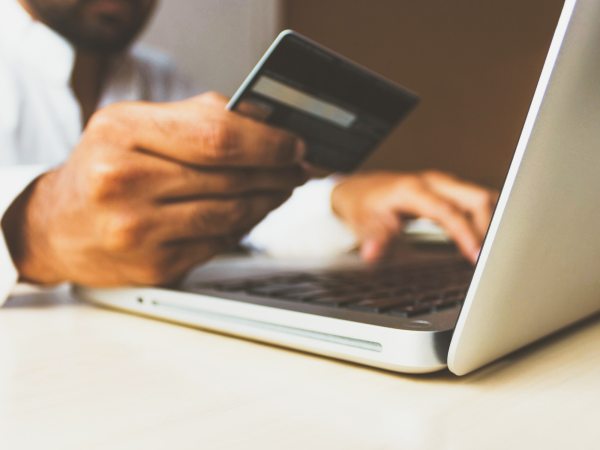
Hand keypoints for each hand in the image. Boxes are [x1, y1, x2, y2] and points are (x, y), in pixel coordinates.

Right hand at [3, 92, 306, 285]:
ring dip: (268, 201)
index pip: (217, 136)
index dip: (268, 142)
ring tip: (281, 188)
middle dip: (277, 172)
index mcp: (122, 132)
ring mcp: (138, 230)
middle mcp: (124, 182)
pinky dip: (244, 226)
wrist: (57, 226)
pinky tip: (251, 212)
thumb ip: (197, 119)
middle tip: (298, 167)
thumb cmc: (103, 168)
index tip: (295, 144)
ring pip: (231, 215)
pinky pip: (219, 243)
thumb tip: (267, 123)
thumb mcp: (134, 125)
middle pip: (230, 177)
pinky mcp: (154, 266)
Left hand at [331, 171, 497, 262]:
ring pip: (481, 197)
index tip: (476, 256)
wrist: (360, 190)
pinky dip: (487, 218)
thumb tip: (372, 253)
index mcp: (413, 189)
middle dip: (489, 227)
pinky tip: (488, 238)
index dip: (466, 233)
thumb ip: (373, 238)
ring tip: (496, 250)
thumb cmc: (363, 205)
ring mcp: (443, 184)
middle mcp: (433, 182)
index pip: (449, 211)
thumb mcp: (362, 223)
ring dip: (492, 222)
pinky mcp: (448, 190)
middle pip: (476, 198)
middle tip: (493, 257)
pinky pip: (476, 201)